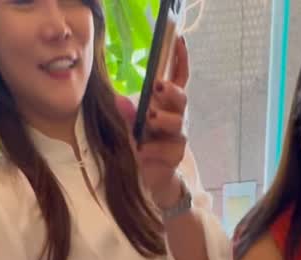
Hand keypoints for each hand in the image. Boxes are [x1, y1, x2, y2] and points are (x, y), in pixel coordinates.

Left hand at [136, 37, 188, 202]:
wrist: (151, 179)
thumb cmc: (143, 145)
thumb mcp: (132, 126)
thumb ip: (127, 112)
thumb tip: (119, 99)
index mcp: (167, 104)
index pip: (179, 78)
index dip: (181, 60)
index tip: (179, 40)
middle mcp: (177, 117)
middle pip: (181, 98)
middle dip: (170, 90)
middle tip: (156, 86)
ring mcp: (178, 137)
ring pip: (177, 123)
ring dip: (162, 119)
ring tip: (149, 119)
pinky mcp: (175, 156)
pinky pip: (166, 150)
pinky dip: (152, 150)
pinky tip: (142, 152)